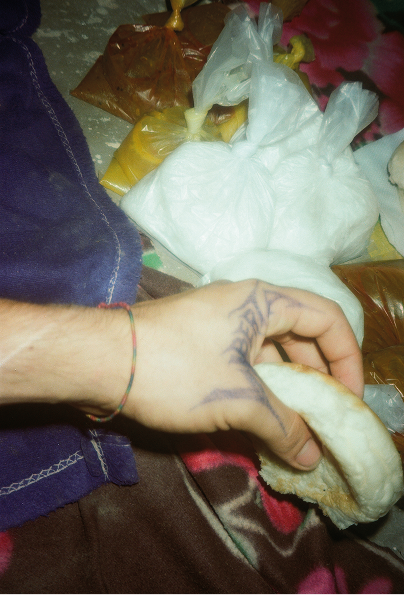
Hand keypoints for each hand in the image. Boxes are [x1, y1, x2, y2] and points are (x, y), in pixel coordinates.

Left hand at [123, 280, 362, 469]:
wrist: (99, 361)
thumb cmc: (175, 368)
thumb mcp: (237, 399)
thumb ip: (283, 426)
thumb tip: (312, 456)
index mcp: (263, 300)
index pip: (328, 318)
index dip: (348, 359)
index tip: (350, 401)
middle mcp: (247, 305)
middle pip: (302, 337)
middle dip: (319, 380)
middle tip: (327, 421)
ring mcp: (222, 324)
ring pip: (272, 355)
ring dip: (288, 391)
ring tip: (297, 430)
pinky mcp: (202, 344)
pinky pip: (246, 364)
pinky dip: (261, 392)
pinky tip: (263, 423)